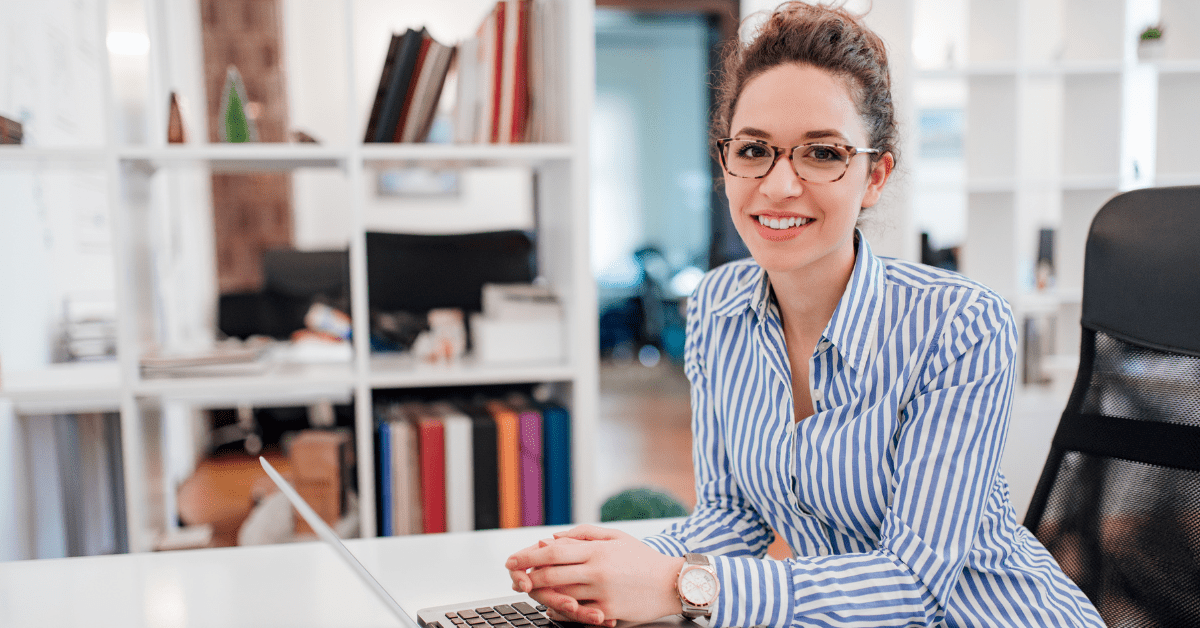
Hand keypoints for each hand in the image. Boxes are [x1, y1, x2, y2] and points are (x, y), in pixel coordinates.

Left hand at [506, 525, 686, 624]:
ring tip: (530, 590)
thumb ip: (582, 534)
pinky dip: (561, 609)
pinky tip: (552, 606)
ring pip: (560, 595)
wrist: (672, 583)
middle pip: (551, 575)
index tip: (512, 560)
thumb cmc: (643, 559)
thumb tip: (552, 538)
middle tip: (514, 578)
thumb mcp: (615, 537)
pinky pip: (577, 612)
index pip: (553, 552)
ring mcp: (601, 593)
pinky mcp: (608, 610)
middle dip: (527, 577)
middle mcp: (596, 571)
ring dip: (542, 594)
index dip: (528, 556)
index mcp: (597, 550)